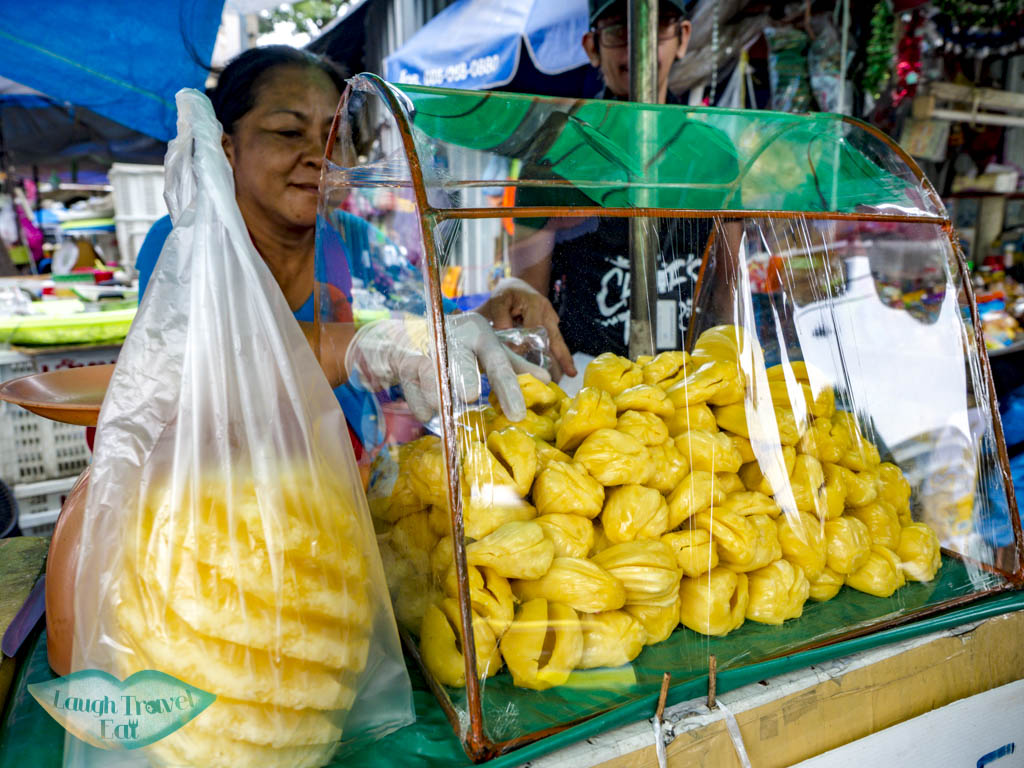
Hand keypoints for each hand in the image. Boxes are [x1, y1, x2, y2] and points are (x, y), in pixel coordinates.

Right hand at [346, 313, 549, 422]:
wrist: (405, 336)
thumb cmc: (455, 345)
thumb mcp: (485, 349)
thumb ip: (512, 364)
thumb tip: (545, 379)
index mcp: (479, 332)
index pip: (498, 362)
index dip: (509, 388)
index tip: (518, 414)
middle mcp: (454, 335)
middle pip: (461, 361)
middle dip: (464, 377)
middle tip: (471, 395)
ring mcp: (426, 347)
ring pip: (433, 379)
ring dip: (437, 397)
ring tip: (441, 408)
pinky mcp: (404, 360)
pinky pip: (415, 393)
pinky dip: (422, 406)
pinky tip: (426, 408)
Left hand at [475, 278, 575, 378]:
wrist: (517, 286)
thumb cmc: (507, 294)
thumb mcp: (499, 300)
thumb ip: (500, 317)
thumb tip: (505, 336)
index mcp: (536, 305)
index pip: (533, 329)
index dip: (527, 345)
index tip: (518, 359)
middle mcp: (548, 313)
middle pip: (554, 337)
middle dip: (561, 356)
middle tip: (569, 373)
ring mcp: (552, 320)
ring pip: (558, 342)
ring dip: (563, 359)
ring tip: (569, 375)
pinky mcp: (551, 327)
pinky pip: (555, 343)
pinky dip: (558, 357)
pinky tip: (562, 372)